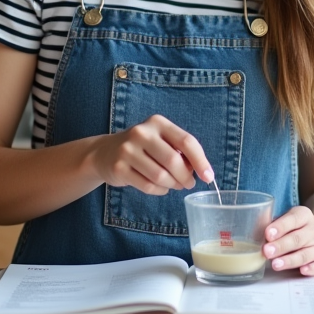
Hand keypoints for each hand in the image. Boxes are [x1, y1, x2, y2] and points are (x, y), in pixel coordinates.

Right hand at [91, 114, 213, 195]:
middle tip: (189, 183)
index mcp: (157, 122)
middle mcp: (141, 132)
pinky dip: (160, 191)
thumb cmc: (143, 147)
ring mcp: (127, 150)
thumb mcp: (160, 140)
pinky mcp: (119, 168)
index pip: (186, 141)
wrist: (105, 152)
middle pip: (173, 161)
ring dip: (173, 185)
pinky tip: (161, 187)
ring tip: (175, 185)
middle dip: (186, 177)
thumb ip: (180, 150)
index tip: (208, 176)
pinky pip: (148, 186)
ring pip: (161, 176)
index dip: (201, 161)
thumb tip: (201, 170)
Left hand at [263, 206, 313, 275]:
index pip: (293, 219)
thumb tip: (254, 234)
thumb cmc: (296, 227)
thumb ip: (274, 225)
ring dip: (290, 260)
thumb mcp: (287, 219)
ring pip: (306, 254)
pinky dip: (312, 268)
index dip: (280, 227)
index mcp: (304, 215)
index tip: (268, 234)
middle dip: (281, 246)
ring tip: (275, 265)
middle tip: (267, 252)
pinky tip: (302, 270)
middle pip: (298, 239)